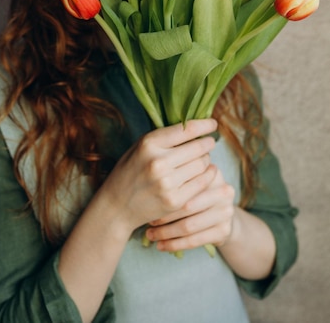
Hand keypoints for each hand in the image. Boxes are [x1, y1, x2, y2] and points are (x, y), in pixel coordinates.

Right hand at [104, 118, 218, 236]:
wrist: (117, 206)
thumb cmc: (130, 170)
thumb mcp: (140, 146)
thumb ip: (164, 137)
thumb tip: (195, 127)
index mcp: (149, 144)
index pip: (186, 129)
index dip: (204, 125)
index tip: (213, 124)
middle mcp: (158, 162)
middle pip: (197, 147)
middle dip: (207, 143)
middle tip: (209, 142)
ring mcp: (167, 183)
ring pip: (202, 164)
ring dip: (207, 159)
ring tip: (203, 157)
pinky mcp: (175, 200)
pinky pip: (202, 182)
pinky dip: (208, 174)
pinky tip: (207, 171)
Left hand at [144, 165, 235, 252]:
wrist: (220, 215)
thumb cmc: (197, 195)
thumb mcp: (191, 182)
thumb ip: (176, 179)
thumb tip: (147, 183)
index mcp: (213, 174)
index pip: (186, 185)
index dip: (166, 195)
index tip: (150, 202)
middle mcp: (224, 191)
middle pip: (187, 206)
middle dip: (164, 216)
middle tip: (148, 221)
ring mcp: (226, 211)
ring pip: (188, 226)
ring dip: (166, 233)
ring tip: (150, 235)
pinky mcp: (224, 230)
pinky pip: (194, 240)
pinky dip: (174, 244)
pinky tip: (161, 245)